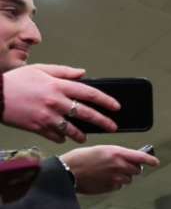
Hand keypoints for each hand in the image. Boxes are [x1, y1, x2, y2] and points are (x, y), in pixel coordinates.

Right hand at [1, 64, 119, 142]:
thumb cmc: (16, 81)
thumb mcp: (40, 69)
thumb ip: (63, 72)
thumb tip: (83, 73)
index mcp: (58, 85)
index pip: (89, 93)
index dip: (106, 101)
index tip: (116, 107)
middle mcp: (56, 101)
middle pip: (86, 113)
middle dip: (103, 121)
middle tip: (113, 127)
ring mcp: (47, 116)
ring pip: (72, 129)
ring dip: (81, 134)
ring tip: (85, 137)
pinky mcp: (37, 127)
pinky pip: (56, 136)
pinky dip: (62, 138)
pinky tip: (64, 138)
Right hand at [60, 146, 158, 194]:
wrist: (67, 171)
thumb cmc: (81, 158)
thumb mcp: (101, 149)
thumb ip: (117, 154)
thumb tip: (129, 159)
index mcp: (116, 153)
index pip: (140, 157)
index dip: (150, 160)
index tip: (155, 162)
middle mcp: (118, 165)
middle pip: (136, 170)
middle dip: (132, 168)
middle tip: (123, 166)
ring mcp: (115, 178)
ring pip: (128, 179)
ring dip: (123, 176)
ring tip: (109, 172)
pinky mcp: (110, 188)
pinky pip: (119, 186)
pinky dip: (115, 183)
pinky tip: (103, 179)